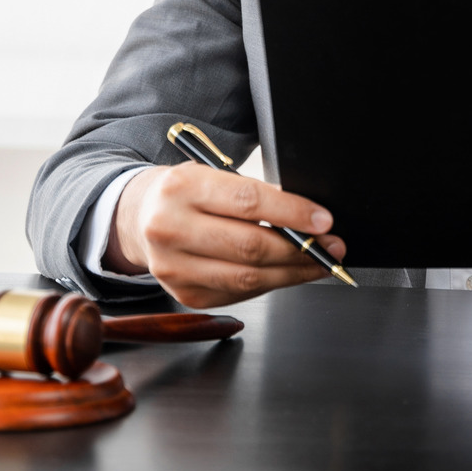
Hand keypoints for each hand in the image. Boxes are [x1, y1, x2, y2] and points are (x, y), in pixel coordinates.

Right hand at [108, 164, 345, 307]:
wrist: (140, 217)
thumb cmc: (188, 193)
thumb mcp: (214, 176)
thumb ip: (254, 195)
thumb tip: (308, 218)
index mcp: (182, 188)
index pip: (248, 202)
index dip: (292, 213)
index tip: (324, 220)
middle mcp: (170, 228)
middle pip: (250, 247)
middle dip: (300, 249)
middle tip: (331, 246)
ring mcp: (173, 268)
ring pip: (247, 278)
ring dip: (292, 273)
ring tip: (319, 263)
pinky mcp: (183, 294)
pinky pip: (238, 294)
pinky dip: (270, 285)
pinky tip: (288, 274)